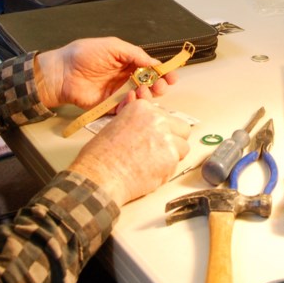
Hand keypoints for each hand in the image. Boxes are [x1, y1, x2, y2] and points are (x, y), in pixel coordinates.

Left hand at [34, 37, 175, 109]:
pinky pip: (125, 109)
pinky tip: (131, 99)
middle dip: (159, 86)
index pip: (151, 68)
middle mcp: (125, 78)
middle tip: (160, 87)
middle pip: (150, 85)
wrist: (61, 72)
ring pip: (140, 98)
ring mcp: (118, 93)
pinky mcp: (109, 106)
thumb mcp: (112, 46)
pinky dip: (132, 106)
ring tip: (143, 92)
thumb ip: (135, 54)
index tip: (172, 77)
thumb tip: (154, 62)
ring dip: (147, 96)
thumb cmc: (83, 55)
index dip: (163, 73)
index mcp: (128, 62)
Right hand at [69, 97, 189, 204]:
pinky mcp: (170, 157)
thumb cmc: (101, 156)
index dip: (162, 130)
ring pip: (183, 147)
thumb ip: (139, 123)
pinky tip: (149, 172)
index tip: (156, 138)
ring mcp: (166, 137)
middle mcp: (157, 119)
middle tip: (160, 151)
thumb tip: (151, 127)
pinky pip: (177, 164)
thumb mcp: (118, 126)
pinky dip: (166, 171)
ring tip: (153, 164)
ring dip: (172, 156)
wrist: (100, 174)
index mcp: (143, 108)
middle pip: (182, 129)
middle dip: (175, 140)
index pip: (166, 116)